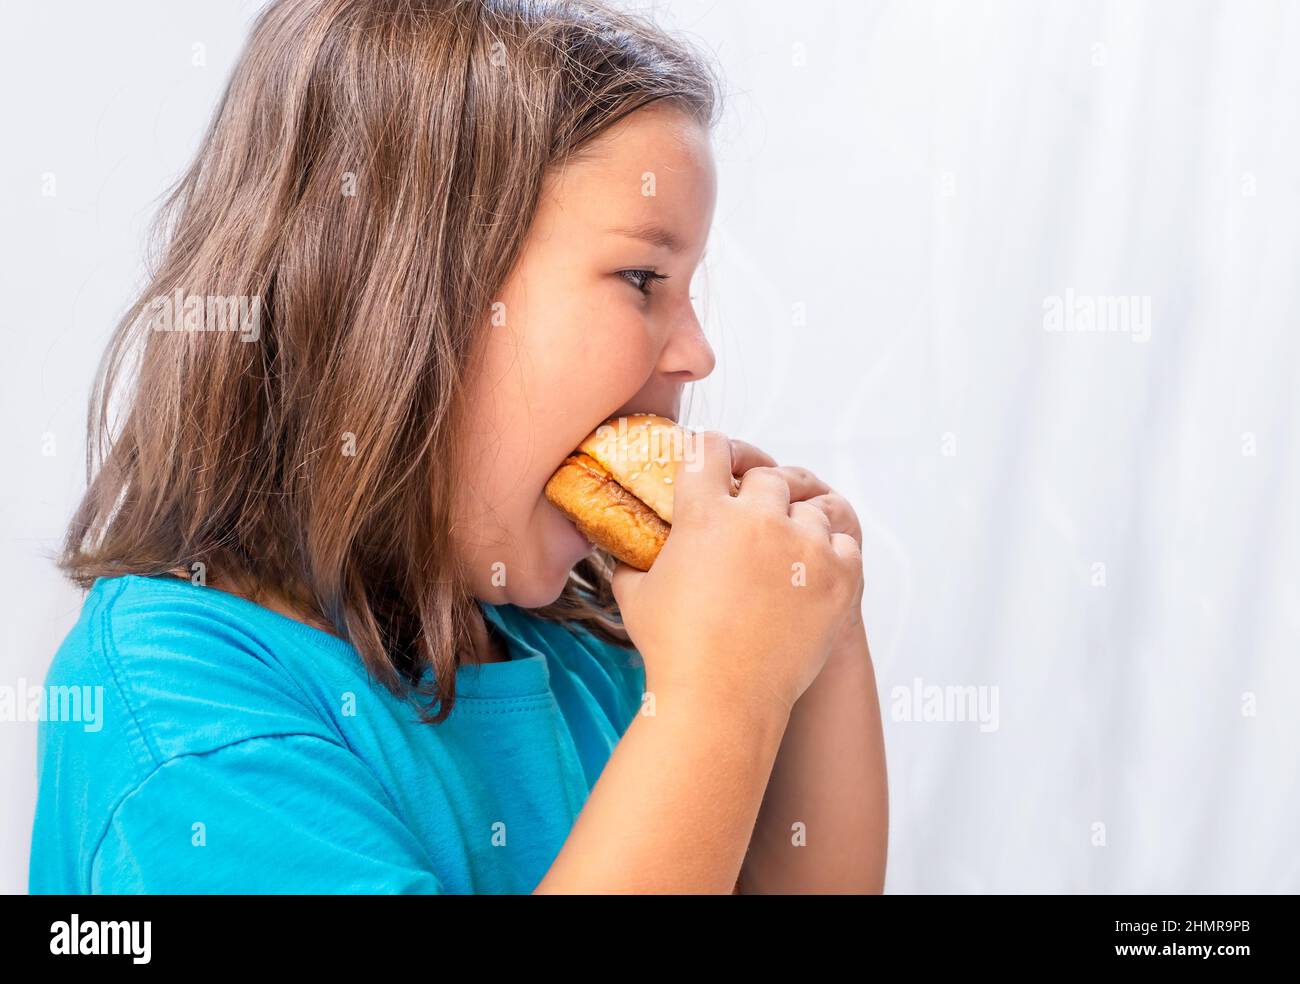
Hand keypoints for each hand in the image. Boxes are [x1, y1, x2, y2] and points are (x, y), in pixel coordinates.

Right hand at [611, 431, 862, 717]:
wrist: (721, 701)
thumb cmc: (671, 650)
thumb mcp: (635, 594)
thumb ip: (632, 558)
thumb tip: (624, 545)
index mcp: (705, 514)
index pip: (709, 449)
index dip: (709, 451)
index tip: (713, 462)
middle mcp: (758, 520)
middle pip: (767, 477)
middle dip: (757, 495)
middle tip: (751, 522)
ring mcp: (804, 546)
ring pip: (809, 510)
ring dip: (796, 527)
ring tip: (783, 557)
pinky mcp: (839, 576)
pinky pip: (843, 542)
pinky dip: (830, 554)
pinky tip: (812, 572)